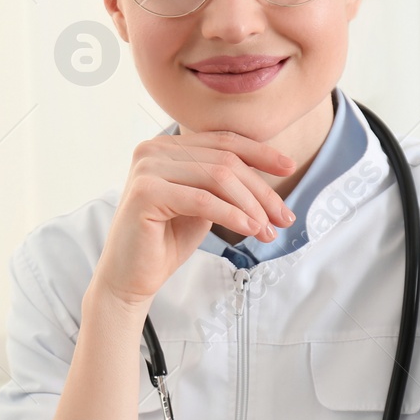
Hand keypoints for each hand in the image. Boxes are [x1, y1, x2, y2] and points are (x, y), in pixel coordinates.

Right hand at [95, 130, 296, 309]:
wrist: (129, 278)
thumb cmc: (164, 242)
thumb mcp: (202, 204)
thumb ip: (223, 183)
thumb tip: (270, 172)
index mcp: (166, 146)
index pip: (223, 141)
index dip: (261, 153)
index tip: (290, 169)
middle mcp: (153, 149)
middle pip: (225, 160)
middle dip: (261, 190)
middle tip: (283, 217)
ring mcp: (146, 168)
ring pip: (218, 177)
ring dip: (251, 205)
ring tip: (268, 230)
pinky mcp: (145, 192)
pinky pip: (202, 200)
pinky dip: (232, 215)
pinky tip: (249, 229)